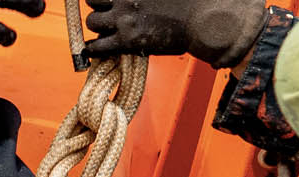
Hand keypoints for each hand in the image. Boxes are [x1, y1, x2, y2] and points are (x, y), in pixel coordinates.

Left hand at [80, 0, 266, 66]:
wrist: (206, 20)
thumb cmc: (192, 1)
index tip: (108, 0)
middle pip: (93, 0)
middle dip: (100, 7)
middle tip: (109, 14)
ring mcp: (124, 18)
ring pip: (92, 22)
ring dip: (98, 26)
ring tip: (107, 31)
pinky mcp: (127, 40)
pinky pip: (96, 46)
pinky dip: (94, 48)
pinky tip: (99, 49)